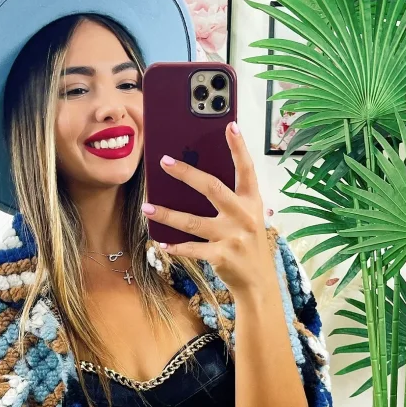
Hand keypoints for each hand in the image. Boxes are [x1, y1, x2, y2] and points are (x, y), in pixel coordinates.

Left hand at [142, 122, 274, 295]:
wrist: (258, 281)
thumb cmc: (248, 243)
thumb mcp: (248, 217)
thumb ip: (231, 198)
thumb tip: (196, 178)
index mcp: (252, 202)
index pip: (246, 169)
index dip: (239, 147)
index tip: (230, 125)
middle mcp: (243, 216)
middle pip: (211, 188)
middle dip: (186, 173)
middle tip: (164, 161)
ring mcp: (232, 236)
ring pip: (193, 221)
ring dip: (167, 213)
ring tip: (147, 206)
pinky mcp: (221, 256)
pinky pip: (192, 249)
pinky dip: (175, 247)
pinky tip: (160, 242)